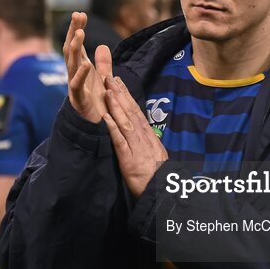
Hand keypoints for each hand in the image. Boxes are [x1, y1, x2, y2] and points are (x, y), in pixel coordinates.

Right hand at [64, 12, 112, 122]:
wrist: (94, 129)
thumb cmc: (97, 104)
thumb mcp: (102, 79)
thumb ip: (103, 63)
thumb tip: (102, 45)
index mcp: (81, 69)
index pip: (77, 45)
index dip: (77, 29)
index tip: (81, 13)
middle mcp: (75, 75)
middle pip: (72, 50)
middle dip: (74, 32)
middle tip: (78, 15)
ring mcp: (75, 87)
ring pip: (72, 65)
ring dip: (75, 49)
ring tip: (80, 33)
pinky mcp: (79, 100)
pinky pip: (77, 86)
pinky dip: (81, 75)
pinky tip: (86, 64)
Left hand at [102, 75, 167, 197]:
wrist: (163, 191)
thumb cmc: (158, 176)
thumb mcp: (155, 154)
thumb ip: (147, 142)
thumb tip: (143, 132)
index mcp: (148, 135)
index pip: (135, 111)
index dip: (126, 96)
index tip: (118, 82)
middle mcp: (143, 137)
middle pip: (130, 112)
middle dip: (120, 94)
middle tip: (109, 77)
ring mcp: (136, 147)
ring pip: (125, 122)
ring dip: (116, 105)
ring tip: (107, 90)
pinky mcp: (129, 159)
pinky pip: (120, 141)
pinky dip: (113, 127)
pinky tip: (106, 117)